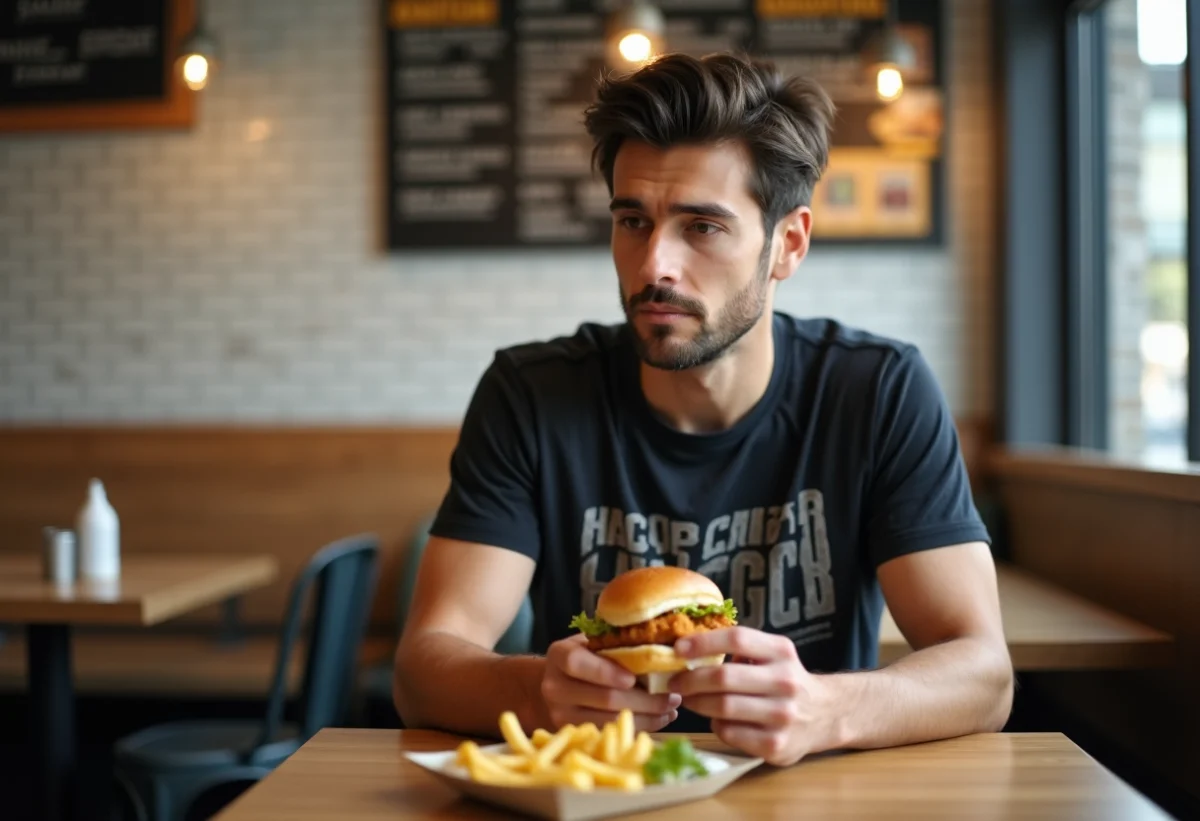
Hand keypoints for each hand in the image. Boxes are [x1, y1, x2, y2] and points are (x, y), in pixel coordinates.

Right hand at [540, 634, 680, 731]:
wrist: (558, 683)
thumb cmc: (586, 656)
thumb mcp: (593, 642)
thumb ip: (616, 643)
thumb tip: (660, 644)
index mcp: (559, 655)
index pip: (577, 663)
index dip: (606, 671)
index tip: (634, 678)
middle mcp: (554, 686)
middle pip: (603, 697)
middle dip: (644, 699)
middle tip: (673, 695)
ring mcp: (561, 714)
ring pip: (610, 719)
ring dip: (647, 716)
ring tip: (671, 707)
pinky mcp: (574, 733)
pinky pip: (612, 732)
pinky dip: (640, 726)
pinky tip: (659, 718)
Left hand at [669, 627, 836, 765]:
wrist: (825, 714)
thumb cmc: (784, 680)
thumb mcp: (773, 654)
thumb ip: (740, 649)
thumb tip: (688, 648)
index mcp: (781, 652)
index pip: (738, 639)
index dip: (704, 642)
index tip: (678, 648)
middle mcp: (786, 681)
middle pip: (724, 677)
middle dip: (690, 679)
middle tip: (674, 681)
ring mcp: (783, 715)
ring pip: (723, 708)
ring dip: (697, 703)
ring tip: (688, 699)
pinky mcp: (776, 745)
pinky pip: (730, 733)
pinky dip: (716, 725)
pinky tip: (717, 719)